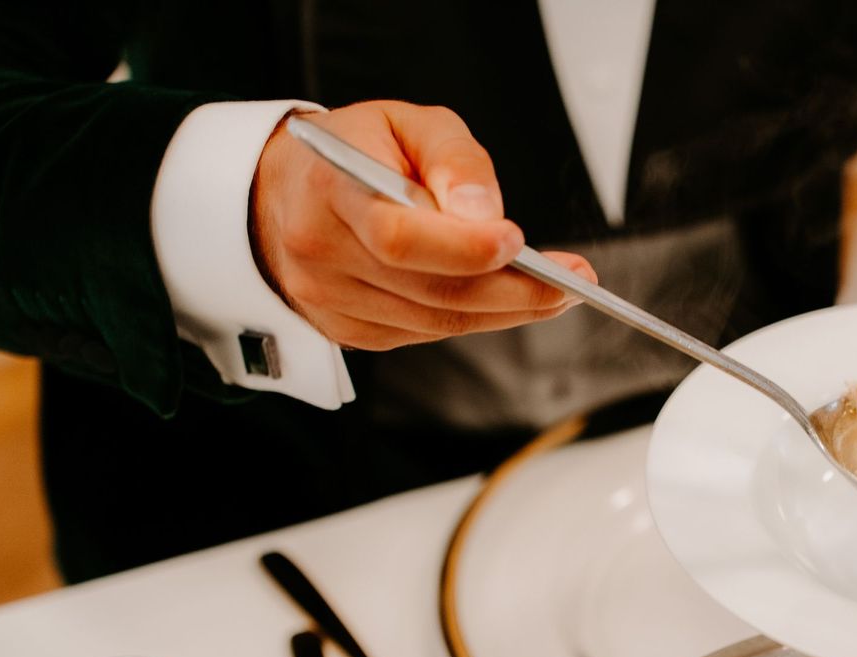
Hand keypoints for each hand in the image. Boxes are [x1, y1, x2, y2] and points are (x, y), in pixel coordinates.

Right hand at [250, 101, 593, 350]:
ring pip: (435, 322)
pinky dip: (474, 320)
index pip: (397, 235)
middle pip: (429, 291)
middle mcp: (321, 252)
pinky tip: (509, 301)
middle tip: (574, 282)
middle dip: (513, 291)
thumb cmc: (357, 150)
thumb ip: (455, 160)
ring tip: (560, 292)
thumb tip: (488, 215)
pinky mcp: (346, 331)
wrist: (283, 191)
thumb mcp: (409, 123)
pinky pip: (424, 334)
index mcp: (330, 190)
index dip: (462, 247)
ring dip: (506, 312)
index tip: (517, 242)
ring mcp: (330, 300)